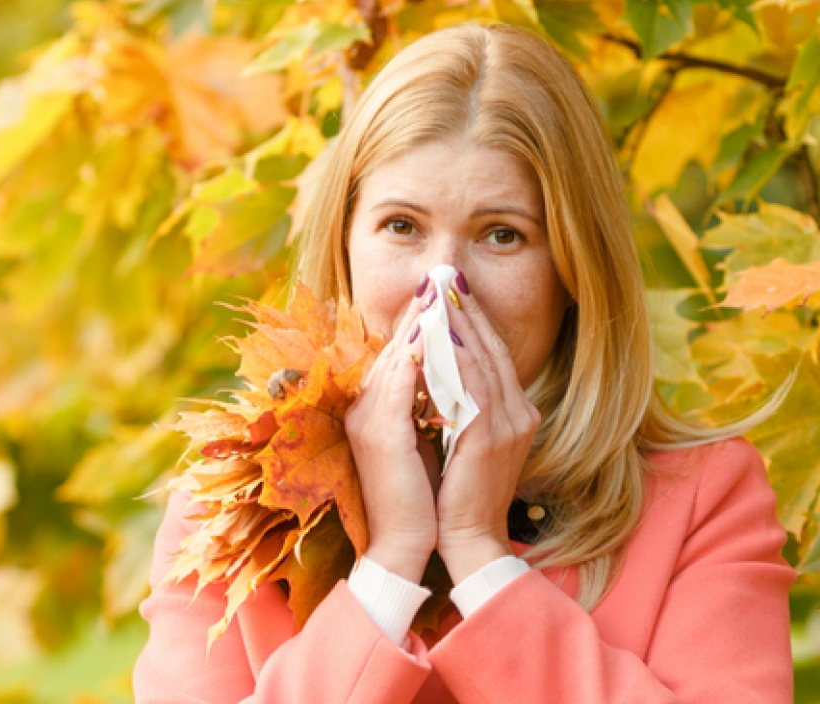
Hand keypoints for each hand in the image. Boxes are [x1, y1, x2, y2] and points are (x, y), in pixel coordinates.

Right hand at [345, 278, 439, 582]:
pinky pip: (399, 379)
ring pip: (397, 355)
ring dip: (422, 320)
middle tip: (443, 275)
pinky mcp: (380, 432)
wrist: (409, 545)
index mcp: (375, 408)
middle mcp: (365, 406)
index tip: (444, 291)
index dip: (421, 320)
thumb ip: (432, 404)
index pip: (399, 351)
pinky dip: (419, 353)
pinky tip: (439, 331)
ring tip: (444, 290)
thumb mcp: (428, 440)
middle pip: (396, 344)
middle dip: (422, 309)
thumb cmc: (423, 497)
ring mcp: (368, 417)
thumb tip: (455, 372)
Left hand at [434, 273, 541, 581]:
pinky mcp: (489, 438)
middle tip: (445, 274)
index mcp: (514, 412)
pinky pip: (471, 386)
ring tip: (438, 292)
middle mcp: (519, 413)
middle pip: (492, 348)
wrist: (466, 540)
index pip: (493, 354)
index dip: (473, 319)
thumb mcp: (462, 439)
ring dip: (458, 324)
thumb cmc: (456, 494)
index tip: (452, 288)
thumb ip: (458, 403)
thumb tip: (434, 366)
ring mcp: (509, 424)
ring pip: (482, 360)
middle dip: (467, 309)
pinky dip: (454, 358)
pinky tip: (438, 334)